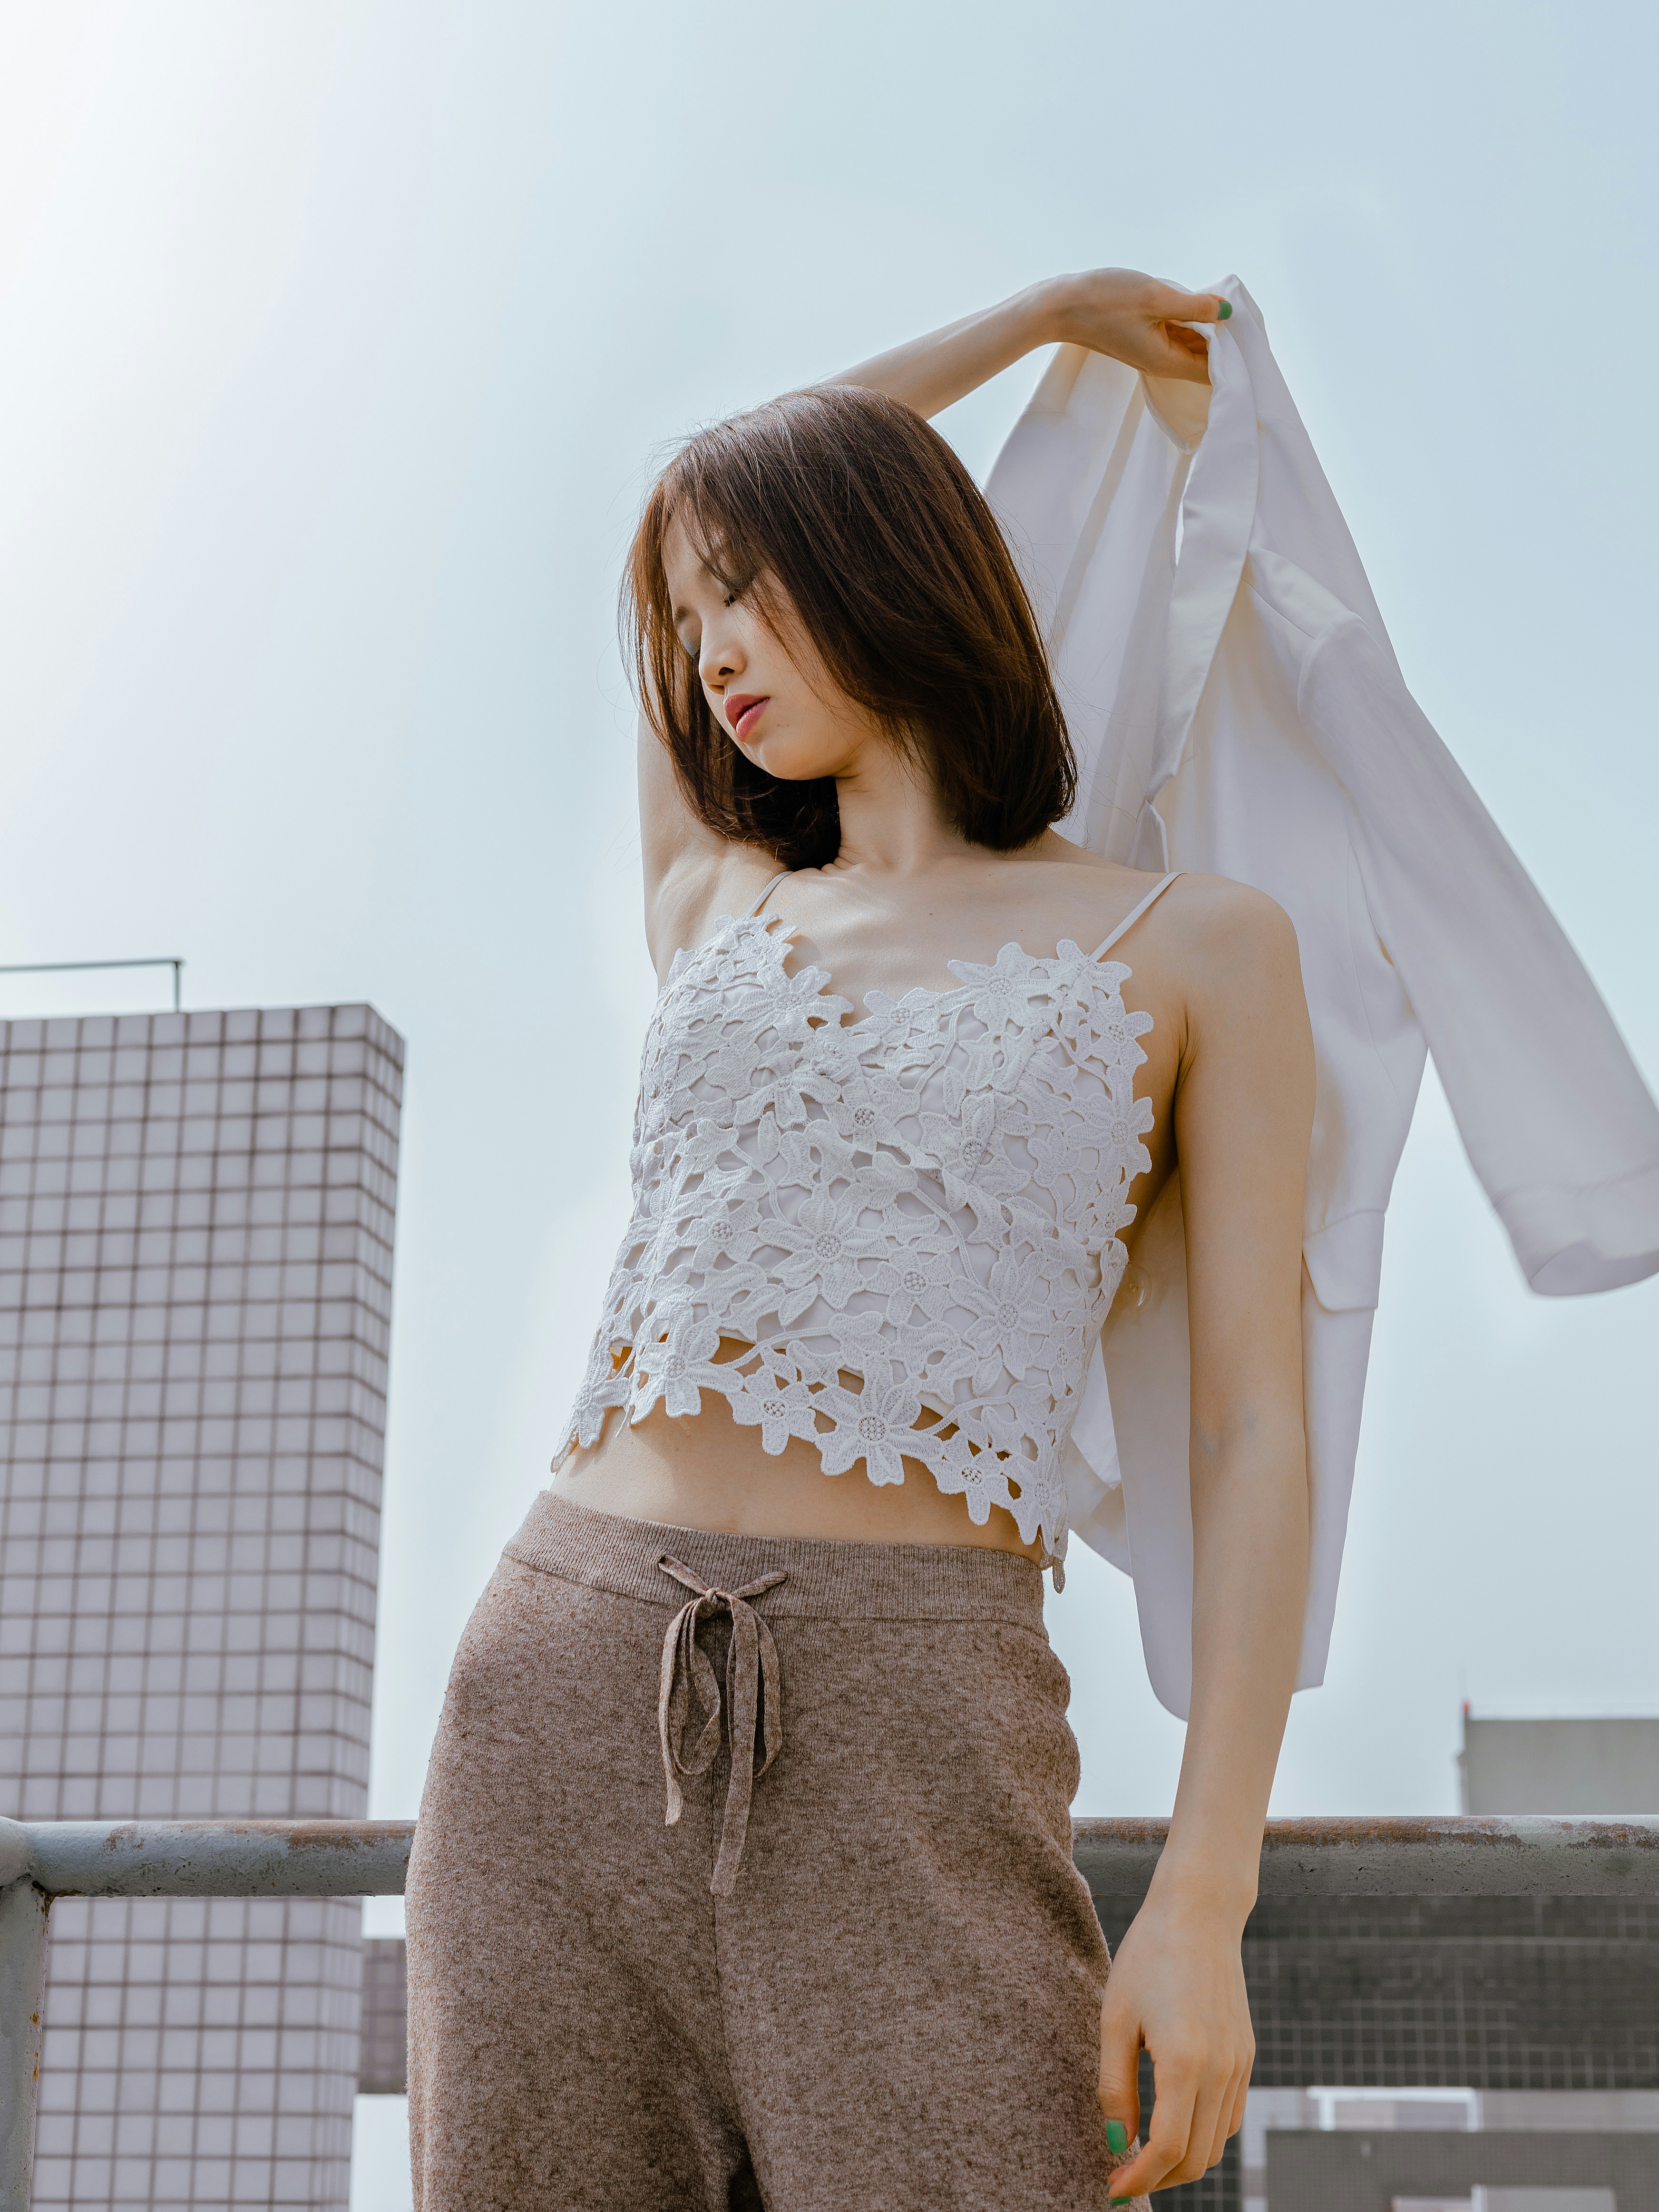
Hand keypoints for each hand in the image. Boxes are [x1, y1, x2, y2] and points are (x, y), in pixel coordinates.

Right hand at [1042, 268, 1227, 385]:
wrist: (1059, 305)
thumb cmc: (1103, 301)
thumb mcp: (1156, 297)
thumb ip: (1195, 306)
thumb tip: (1226, 311)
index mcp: (1166, 361)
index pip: (1212, 371)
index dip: (1233, 355)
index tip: (1248, 332)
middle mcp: (1159, 362)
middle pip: (1202, 358)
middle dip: (1223, 339)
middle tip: (1243, 312)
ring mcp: (1149, 350)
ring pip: (1188, 343)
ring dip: (1205, 326)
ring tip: (1222, 302)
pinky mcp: (1140, 336)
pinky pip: (1172, 332)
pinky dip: (1186, 320)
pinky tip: (1195, 302)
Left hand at [1096, 1888, 1253, 2197]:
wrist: (1198, 1911)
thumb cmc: (1148, 1957)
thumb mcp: (1116, 2019)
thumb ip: (1114, 2086)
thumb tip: (1116, 2143)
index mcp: (1185, 2062)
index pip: (1167, 2149)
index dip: (1137, 2177)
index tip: (1110, 2189)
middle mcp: (1221, 2070)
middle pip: (1196, 2158)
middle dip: (1159, 2177)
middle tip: (1122, 2175)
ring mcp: (1239, 2064)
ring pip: (1217, 2143)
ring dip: (1182, 2160)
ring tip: (1143, 2153)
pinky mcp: (1245, 2054)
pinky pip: (1229, 2115)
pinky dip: (1203, 2133)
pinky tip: (1173, 2121)